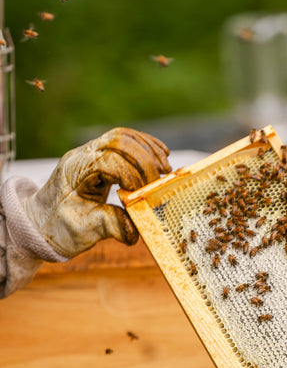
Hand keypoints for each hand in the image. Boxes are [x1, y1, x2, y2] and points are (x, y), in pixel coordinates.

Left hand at [25, 127, 170, 257]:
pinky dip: (145, 146)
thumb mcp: (85, 230)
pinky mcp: (100, 157)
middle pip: (118, 140)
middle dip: (145, 158)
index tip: (145, 193)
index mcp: (76, 171)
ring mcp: (90, 153)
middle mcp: (82, 156)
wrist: (41, 223)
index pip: (110, 160)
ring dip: (148, 149)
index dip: (133, 174)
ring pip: (123, 136)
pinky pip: (124, 141)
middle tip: (162, 178)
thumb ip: (112, 226)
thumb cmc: (60, 227)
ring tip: (166, 167)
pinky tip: (161, 155)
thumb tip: (138, 228)